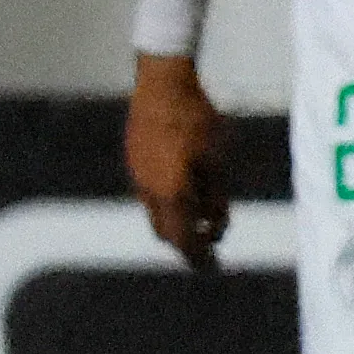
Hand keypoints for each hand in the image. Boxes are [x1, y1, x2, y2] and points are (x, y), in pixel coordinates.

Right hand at [125, 51, 226, 272]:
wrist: (162, 86)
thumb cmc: (198, 122)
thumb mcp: (217, 161)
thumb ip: (216, 196)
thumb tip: (218, 225)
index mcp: (171, 193)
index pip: (184, 239)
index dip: (198, 255)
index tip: (212, 266)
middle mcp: (149, 191)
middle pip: (166, 232)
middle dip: (187, 243)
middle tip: (209, 247)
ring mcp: (138, 176)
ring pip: (156, 213)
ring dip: (178, 223)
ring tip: (203, 221)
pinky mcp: (135, 162)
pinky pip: (150, 195)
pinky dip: (168, 205)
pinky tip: (186, 195)